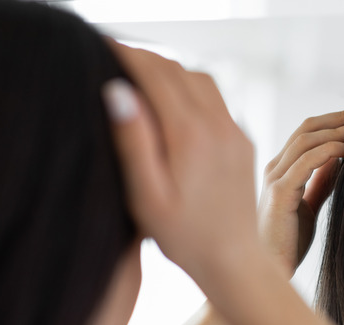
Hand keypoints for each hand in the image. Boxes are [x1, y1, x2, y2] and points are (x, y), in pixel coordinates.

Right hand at [103, 42, 256, 274]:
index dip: (126, 54)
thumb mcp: (147, 196)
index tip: (100, 44)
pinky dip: (190, 87)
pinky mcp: (243, 142)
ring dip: (170, 69)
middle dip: (146, 57)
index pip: (155, 74)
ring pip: (201, 79)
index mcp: (190, 135)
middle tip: (114, 55)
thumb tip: (118, 91)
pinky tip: (172, 101)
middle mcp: (219, 126)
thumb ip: (133, 141)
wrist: (234, 260)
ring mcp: (235, 132)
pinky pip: (217, 100)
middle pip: (178, 70)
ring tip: (139, 74)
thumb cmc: (184, 237)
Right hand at [258, 108, 343, 275]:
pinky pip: (307, 161)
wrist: (271, 272)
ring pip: (306, 140)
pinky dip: (330, 151)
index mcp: (280, 170)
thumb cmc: (288, 243)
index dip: (332, 122)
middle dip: (337, 118)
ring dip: (337, 131)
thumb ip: (321, 182)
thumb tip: (340, 160)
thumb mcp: (309, 205)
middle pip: (306, 129)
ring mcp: (274, 179)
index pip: (306, 133)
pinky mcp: (279, 193)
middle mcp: (274, 169)